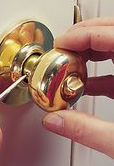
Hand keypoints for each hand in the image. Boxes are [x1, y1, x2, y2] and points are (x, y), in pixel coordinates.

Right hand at [43, 17, 113, 157]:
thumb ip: (86, 130)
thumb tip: (57, 121)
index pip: (113, 35)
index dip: (83, 34)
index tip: (62, 43)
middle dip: (85, 36)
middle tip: (64, 48)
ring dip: (92, 53)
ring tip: (71, 64)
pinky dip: (102, 74)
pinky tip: (86, 85)